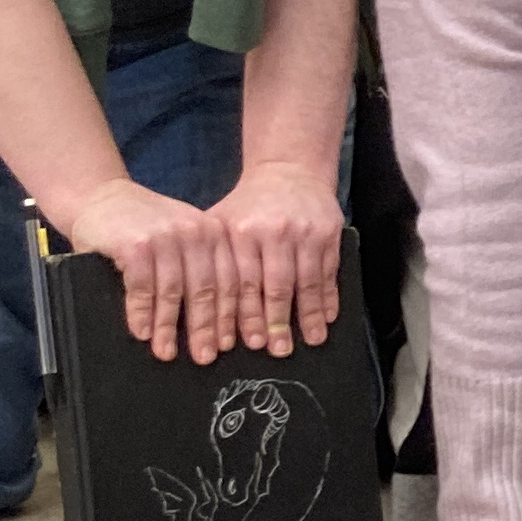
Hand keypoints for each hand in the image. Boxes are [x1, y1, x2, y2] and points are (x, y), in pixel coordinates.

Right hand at [62, 177, 239, 362]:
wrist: (101, 197)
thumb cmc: (145, 227)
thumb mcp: (183, 240)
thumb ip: (201, 269)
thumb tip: (219, 326)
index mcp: (215, 234)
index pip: (231, 281)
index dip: (232, 316)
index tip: (229, 345)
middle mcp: (195, 232)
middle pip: (206, 290)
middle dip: (205, 328)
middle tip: (204, 357)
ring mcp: (165, 237)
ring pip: (174, 292)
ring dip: (168, 327)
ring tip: (166, 352)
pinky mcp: (136, 245)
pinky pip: (143, 288)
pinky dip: (142, 313)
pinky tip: (141, 332)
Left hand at [209, 159, 345, 357]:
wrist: (290, 170)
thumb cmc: (250, 203)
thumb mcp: (223, 221)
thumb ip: (212, 256)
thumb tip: (191, 302)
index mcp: (243, 231)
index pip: (244, 282)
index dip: (247, 314)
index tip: (249, 342)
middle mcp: (275, 232)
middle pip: (277, 286)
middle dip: (277, 321)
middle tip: (277, 350)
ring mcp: (306, 233)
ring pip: (308, 282)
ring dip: (309, 315)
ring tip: (310, 342)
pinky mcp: (329, 234)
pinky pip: (330, 272)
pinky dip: (330, 297)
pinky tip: (328, 318)